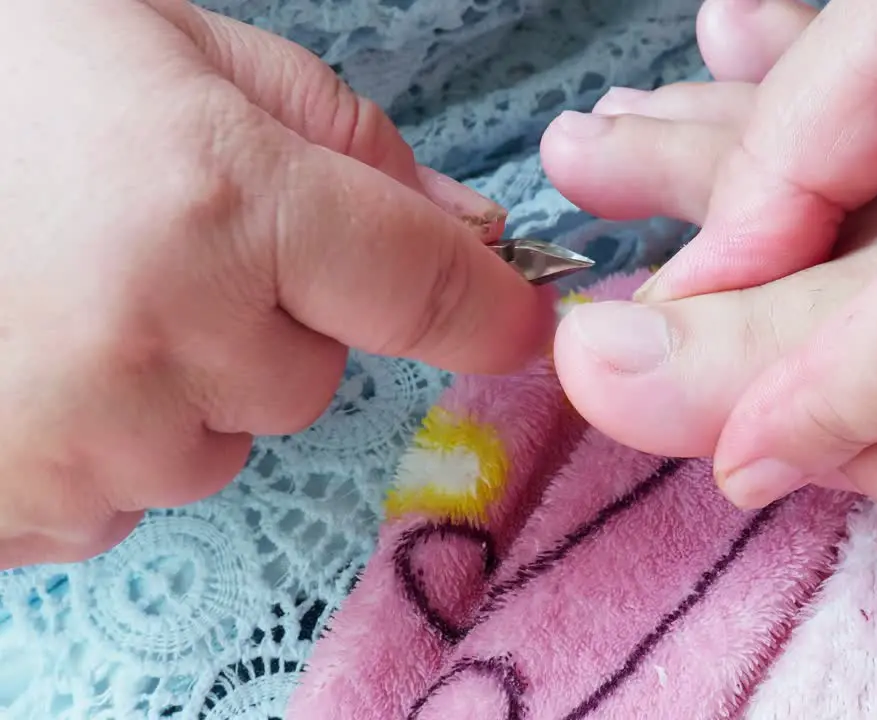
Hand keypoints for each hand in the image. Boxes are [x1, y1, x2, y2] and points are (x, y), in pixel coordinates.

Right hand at [0, 0, 552, 567]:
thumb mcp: (166, 43)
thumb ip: (337, 135)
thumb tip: (463, 225)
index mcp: (219, 200)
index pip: (428, 287)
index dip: (491, 308)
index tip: (519, 318)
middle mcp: (164, 338)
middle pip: (314, 374)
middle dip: (274, 316)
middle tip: (162, 237)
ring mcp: (82, 441)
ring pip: (222, 439)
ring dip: (183, 379)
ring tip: (67, 287)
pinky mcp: (18, 508)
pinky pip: (127, 490)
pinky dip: (104, 433)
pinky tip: (21, 349)